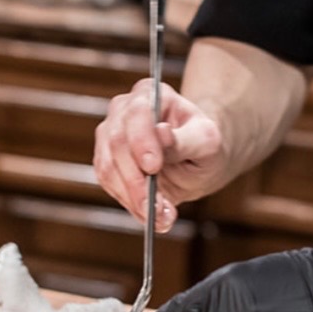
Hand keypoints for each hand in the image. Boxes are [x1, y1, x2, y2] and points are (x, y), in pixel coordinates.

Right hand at [93, 80, 225, 229]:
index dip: (141, 140)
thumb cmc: (203, 143)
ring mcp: (110, 135)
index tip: (153, 167)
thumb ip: (184, 139)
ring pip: (107, 167)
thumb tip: (161, 133)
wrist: (196, 158)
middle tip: (157, 208)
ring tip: (160, 217)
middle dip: (136, 180)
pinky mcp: (106, 161)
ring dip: (132, 197)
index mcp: (151, 94)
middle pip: (117, 142)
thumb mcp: (206, 141)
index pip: (138, 112)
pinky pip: (108, 183)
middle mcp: (124, 110)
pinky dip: (128, 202)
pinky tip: (150, 214)